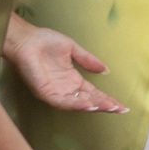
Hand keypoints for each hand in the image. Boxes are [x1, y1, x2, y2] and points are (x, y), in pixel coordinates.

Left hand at [3, 17, 125, 114]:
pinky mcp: (45, 92)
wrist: (27, 40)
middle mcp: (66, 89)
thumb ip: (88, 60)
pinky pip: (62, 102)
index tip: (122, 104)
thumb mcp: (73, 49)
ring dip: (94, 106)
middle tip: (121, 109)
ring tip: (108, 107)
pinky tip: (89, 105)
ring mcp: (56, 92)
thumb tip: (106, 70)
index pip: (93, 93)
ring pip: (77, 104)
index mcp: (72, 79)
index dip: (107, 98)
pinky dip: (76, 105)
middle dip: (105, 105)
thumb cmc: (46, 42)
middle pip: (89, 101)